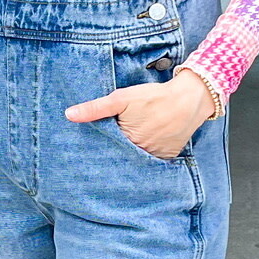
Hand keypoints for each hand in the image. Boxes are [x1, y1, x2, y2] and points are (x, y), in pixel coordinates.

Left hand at [64, 67, 216, 158]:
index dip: (99, 148)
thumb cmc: (154, 97)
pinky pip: (152, 161)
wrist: (189, 99)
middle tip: (104, 154)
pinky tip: (142, 149)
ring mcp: (155, 157)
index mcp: (127, 142)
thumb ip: (95, 108)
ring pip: (136, 160)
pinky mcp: (167, 156)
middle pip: (121, 157)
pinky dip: (146, 157)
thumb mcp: (121, 99)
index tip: (89, 152)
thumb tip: (69, 115)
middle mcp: (141, 154)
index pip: (106, 151)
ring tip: (122, 153)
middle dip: (113, 155)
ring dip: (129, 157)